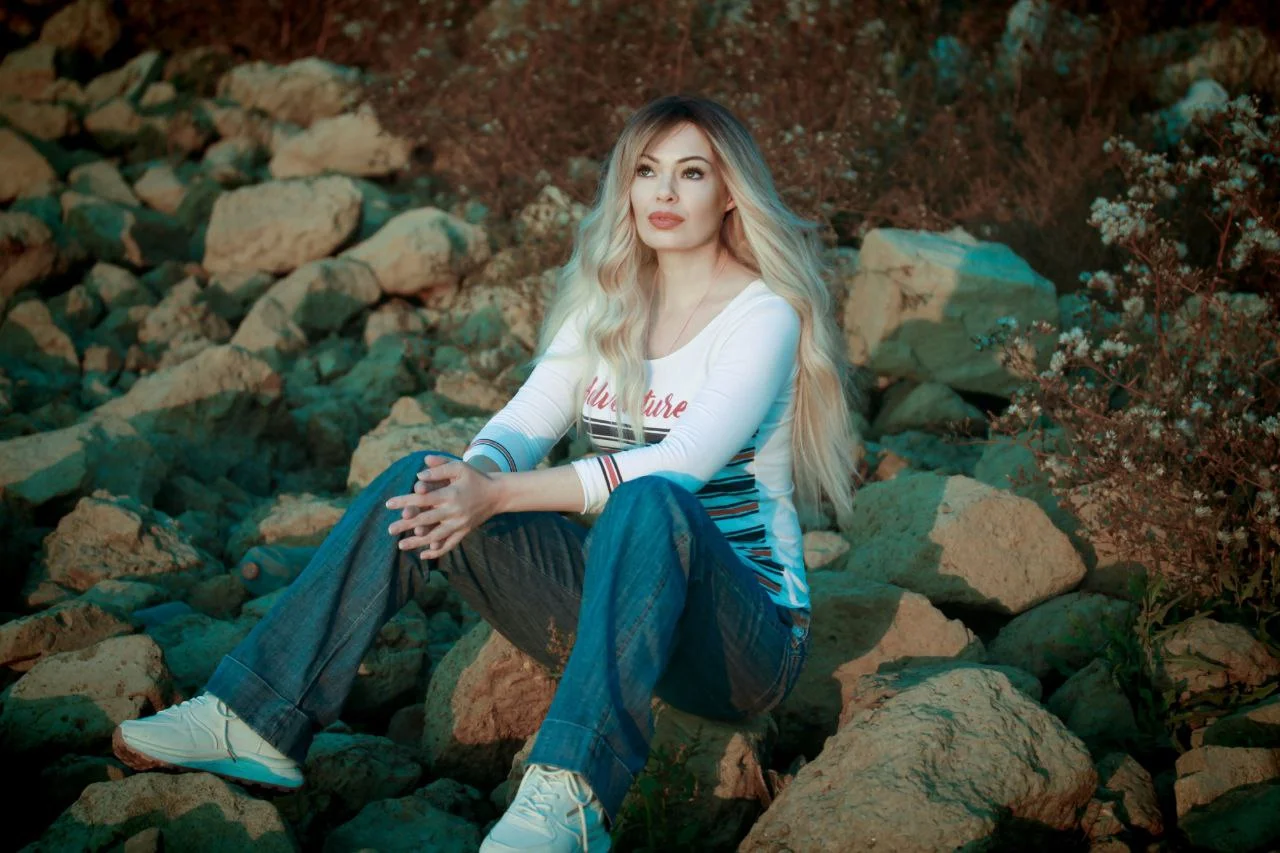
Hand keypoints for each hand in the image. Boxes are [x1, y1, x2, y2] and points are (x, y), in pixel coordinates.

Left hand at [385, 454, 501, 559]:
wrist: (497, 494)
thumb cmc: (475, 478)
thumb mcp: (459, 467)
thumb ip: (439, 468)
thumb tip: (418, 475)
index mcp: (451, 494)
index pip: (423, 498)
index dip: (405, 501)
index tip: (389, 504)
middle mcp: (454, 511)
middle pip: (425, 520)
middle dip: (406, 525)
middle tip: (389, 530)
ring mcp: (459, 524)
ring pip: (435, 536)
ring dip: (417, 542)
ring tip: (400, 546)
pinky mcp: (464, 531)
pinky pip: (449, 544)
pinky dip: (437, 551)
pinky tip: (423, 554)